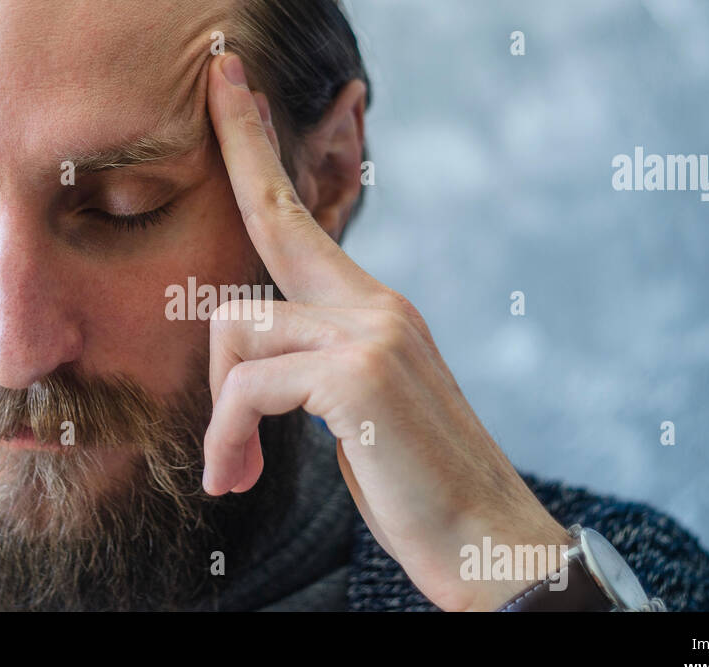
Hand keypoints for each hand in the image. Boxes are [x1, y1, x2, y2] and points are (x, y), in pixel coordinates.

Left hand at [203, 55, 569, 611]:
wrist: (489, 543)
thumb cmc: (418, 486)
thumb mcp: (360, 410)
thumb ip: (314, 364)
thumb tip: (250, 357)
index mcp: (373, 308)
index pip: (297, 213)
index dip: (253, 146)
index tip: (226, 80)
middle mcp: (374, 304)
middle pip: (252, 258)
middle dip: (219, 299)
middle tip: (227, 364)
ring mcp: (370, 333)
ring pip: (235, 332)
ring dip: (221, 418)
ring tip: (239, 475)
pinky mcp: (358, 375)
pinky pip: (245, 386)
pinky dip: (228, 439)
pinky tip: (240, 481)